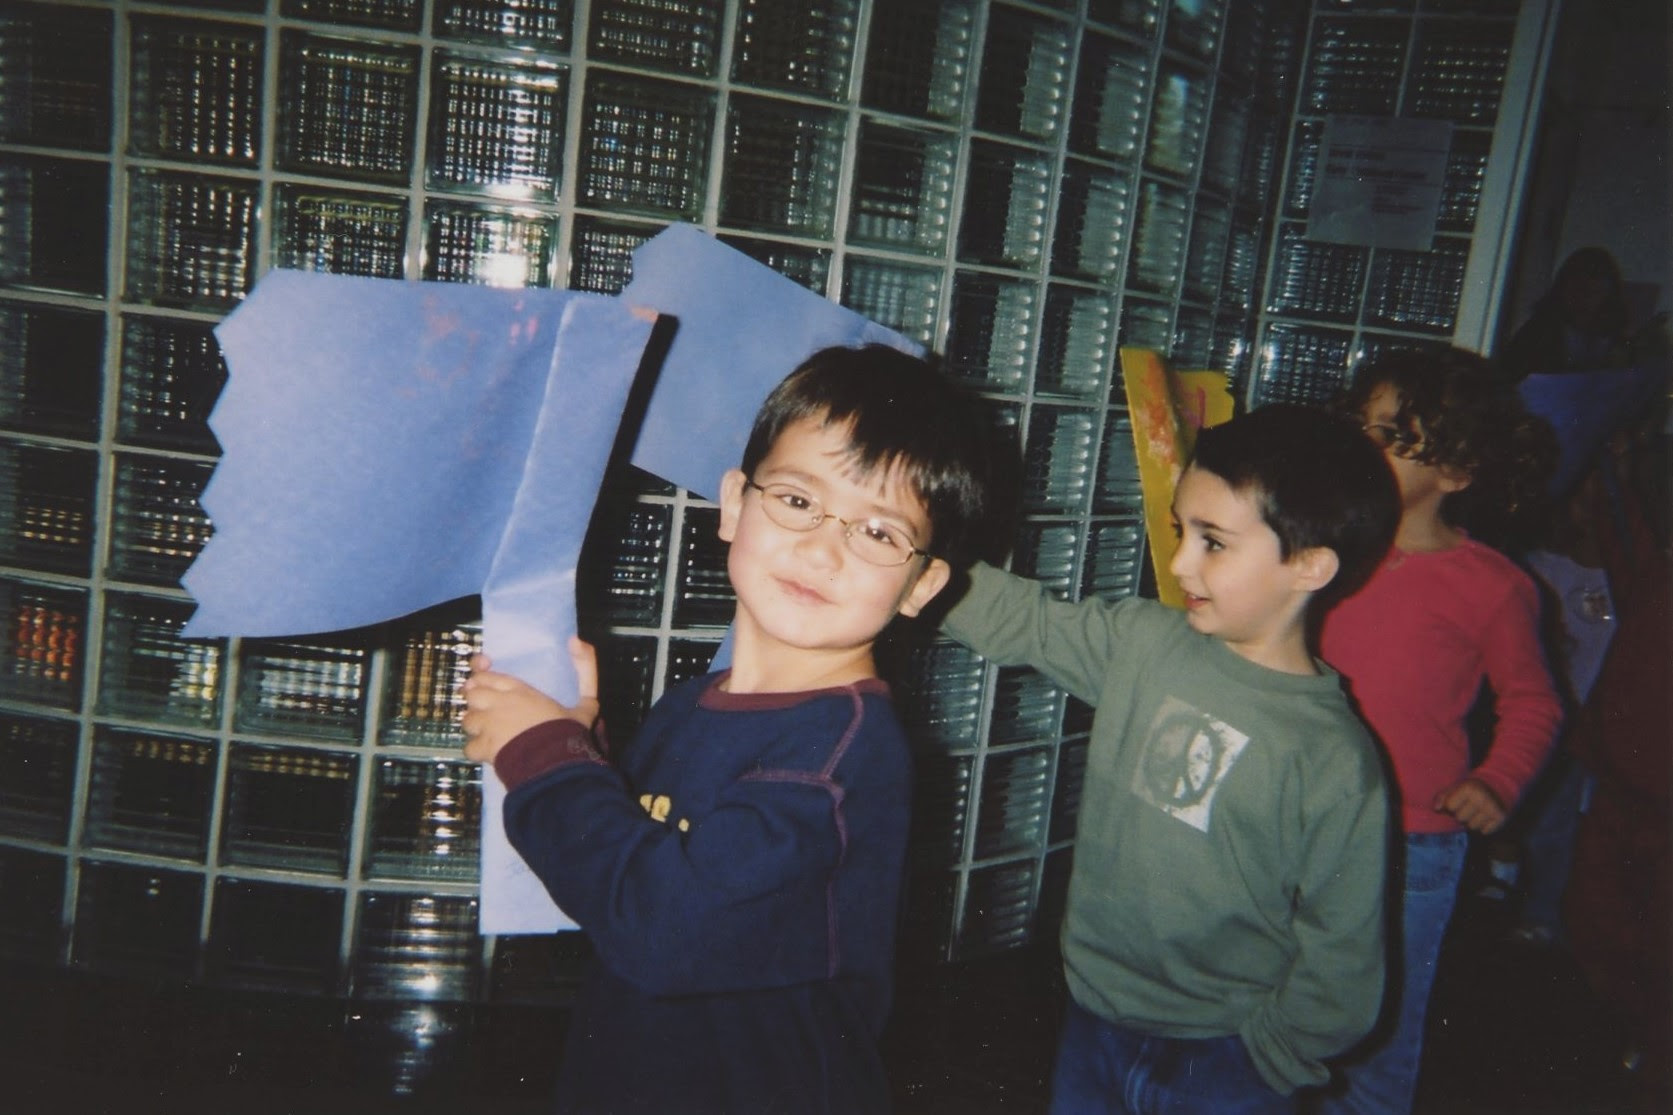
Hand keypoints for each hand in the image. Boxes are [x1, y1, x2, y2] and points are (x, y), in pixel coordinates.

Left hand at [460, 638, 601, 762]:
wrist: (556, 761)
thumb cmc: (569, 731)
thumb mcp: (586, 703)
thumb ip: (586, 671)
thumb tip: (576, 640)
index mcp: (519, 689)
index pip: (486, 674)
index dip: (479, 673)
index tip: (481, 673)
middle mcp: (499, 703)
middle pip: (472, 694)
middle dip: (476, 701)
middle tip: (486, 709)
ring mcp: (488, 725)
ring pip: (467, 720)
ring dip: (475, 726)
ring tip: (487, 732)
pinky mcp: (485, 747)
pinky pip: (469, 747)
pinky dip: (476, 751)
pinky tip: (487, 753)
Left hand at [1432, 776, 1506, 833]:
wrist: (1497, 788)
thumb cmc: (1470, 790)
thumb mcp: (1455, 788)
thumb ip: (1442, 796)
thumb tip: (1436, 808)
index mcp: (1469, 788)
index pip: (1450, 806)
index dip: (1451, 806)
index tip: (1458, 800)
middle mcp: (1482, 798)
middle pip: (1460, 818)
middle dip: (1461, 814)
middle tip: (1468, 807)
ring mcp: (1492, 808)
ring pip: (1472, 827)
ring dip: (1472, 822)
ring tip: (1477, 812)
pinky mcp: (1501, 818)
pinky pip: (1484, 831)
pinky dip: (1483, 827)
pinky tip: (1486, 817)